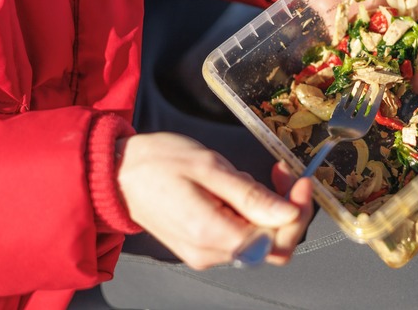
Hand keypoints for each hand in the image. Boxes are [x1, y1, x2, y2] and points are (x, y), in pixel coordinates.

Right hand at [116, 132, 312, 268]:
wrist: (117, 173)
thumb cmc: (158, 163)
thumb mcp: (209, 167)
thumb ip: (251, 195)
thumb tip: (288, 214)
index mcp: (213, 234)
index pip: (278, 242)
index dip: (297, 211)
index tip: (299, 180)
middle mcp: (212, 254)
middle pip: (273, 245)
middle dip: (287, 208)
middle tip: (281, 173)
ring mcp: (207, 253)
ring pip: (259, 239)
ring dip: (266, 206)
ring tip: (244, 176)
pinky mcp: (204, 246)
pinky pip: (242, 235)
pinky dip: (249, 211)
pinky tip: (235, 188)